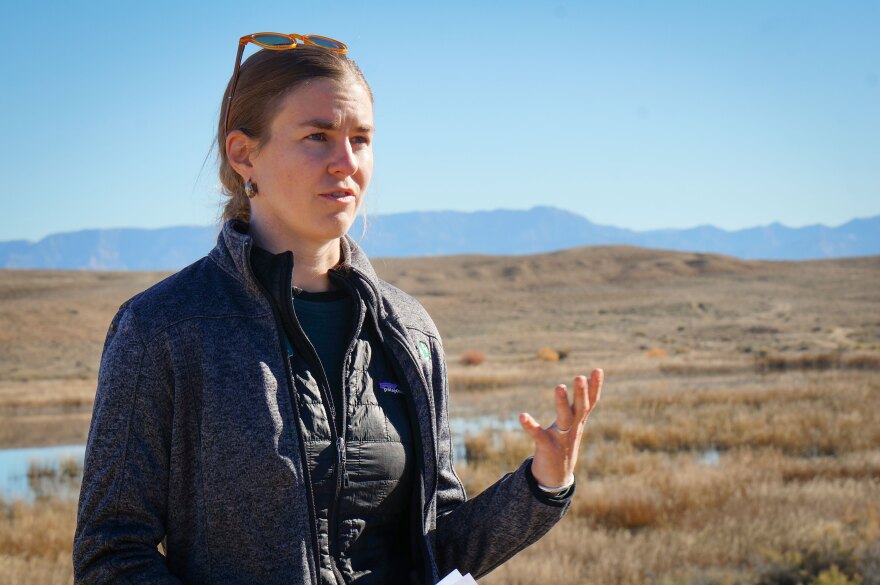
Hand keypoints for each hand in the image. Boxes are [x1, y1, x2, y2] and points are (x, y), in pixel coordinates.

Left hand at [518, 369, 602, 487]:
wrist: (556, 476)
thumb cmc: (564, 442)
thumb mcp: (575, 422)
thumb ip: (579, 403)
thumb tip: (585, 379)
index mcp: (579, 421)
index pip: (591, 402)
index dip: (595, 387)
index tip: (598, 369)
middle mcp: (573, 428)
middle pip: (580, 409)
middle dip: (581, 393)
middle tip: (579, 377)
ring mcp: (561, 438)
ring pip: (564, 419)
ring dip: (562, 403)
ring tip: (559, 387)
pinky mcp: (546, 447)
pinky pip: (538, 435)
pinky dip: (531, 426)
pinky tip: (522, 416)